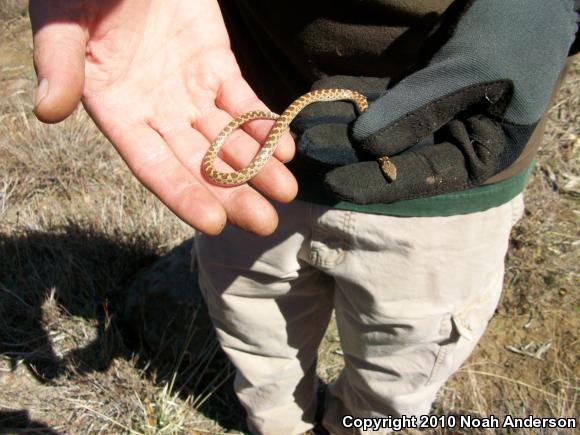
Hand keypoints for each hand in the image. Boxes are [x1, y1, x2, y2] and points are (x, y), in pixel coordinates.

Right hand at [29, 0, 296, 234]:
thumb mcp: (65, 20)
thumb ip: (60, 62)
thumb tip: (47, 111)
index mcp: (117, 110)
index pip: (153, 165)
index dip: (183, 194)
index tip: (215, 223)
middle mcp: (156, 111)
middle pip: (198, 162)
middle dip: (232, 193)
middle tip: (265, 223)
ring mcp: (189, 90)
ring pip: (227, 138)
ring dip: (257, 165)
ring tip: (286, 190)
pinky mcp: (216, 65)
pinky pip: (243, 102)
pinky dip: (264, 124)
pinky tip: (285, 149)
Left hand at [293, 0, 576, 203]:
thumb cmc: (518, 31)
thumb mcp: (472, 71)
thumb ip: (419, 109)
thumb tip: (365, 143)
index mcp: (477, 154)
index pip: (418, 177)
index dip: (372, 181)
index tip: (331, 181)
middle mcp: (451, 143)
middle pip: (394, 157)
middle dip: (348, 155)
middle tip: (305, 153)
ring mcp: (432, 117)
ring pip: (381, 130)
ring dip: (341, 129)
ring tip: (301, 130)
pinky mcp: (417, 92)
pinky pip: (380, 101)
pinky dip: (353, 101)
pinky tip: (321, 100)